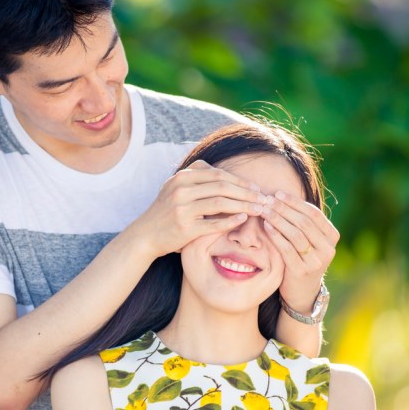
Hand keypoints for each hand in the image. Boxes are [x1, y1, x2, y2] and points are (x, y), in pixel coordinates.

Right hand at [129, 160, 267, 257]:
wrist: (145, 235)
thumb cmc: (166, 211)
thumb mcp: (175, 187)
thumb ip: (197, 177)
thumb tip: (226, 174)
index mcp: (182, 177)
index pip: (218, 174)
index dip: (240, 181)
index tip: (255, 188)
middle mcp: (181, 190)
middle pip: (222, 187)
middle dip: (247, 192)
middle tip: (264, 198)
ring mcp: (182, 209)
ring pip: (221, 203)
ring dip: (244, 205)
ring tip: (259, 209)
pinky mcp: (185, 228)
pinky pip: (213, 223)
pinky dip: (231, 220)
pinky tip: (244, 219)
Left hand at [261, 191, 339, 311]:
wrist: (302, 292)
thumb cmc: (302, 258)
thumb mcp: (309, 240)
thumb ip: (302, 222)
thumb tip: (281, 195)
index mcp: (332, 236)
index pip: (313, 213)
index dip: (295, 202)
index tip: (277, 194)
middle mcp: (328, 249)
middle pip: (304, 222)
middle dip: (283, 209)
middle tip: (267, 200)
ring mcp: (316, 261)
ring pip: (295, 234)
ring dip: (278, 219)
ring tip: (264, 210)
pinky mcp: (302, 271)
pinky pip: (287, 249)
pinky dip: (276, 235)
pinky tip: (266, 226)